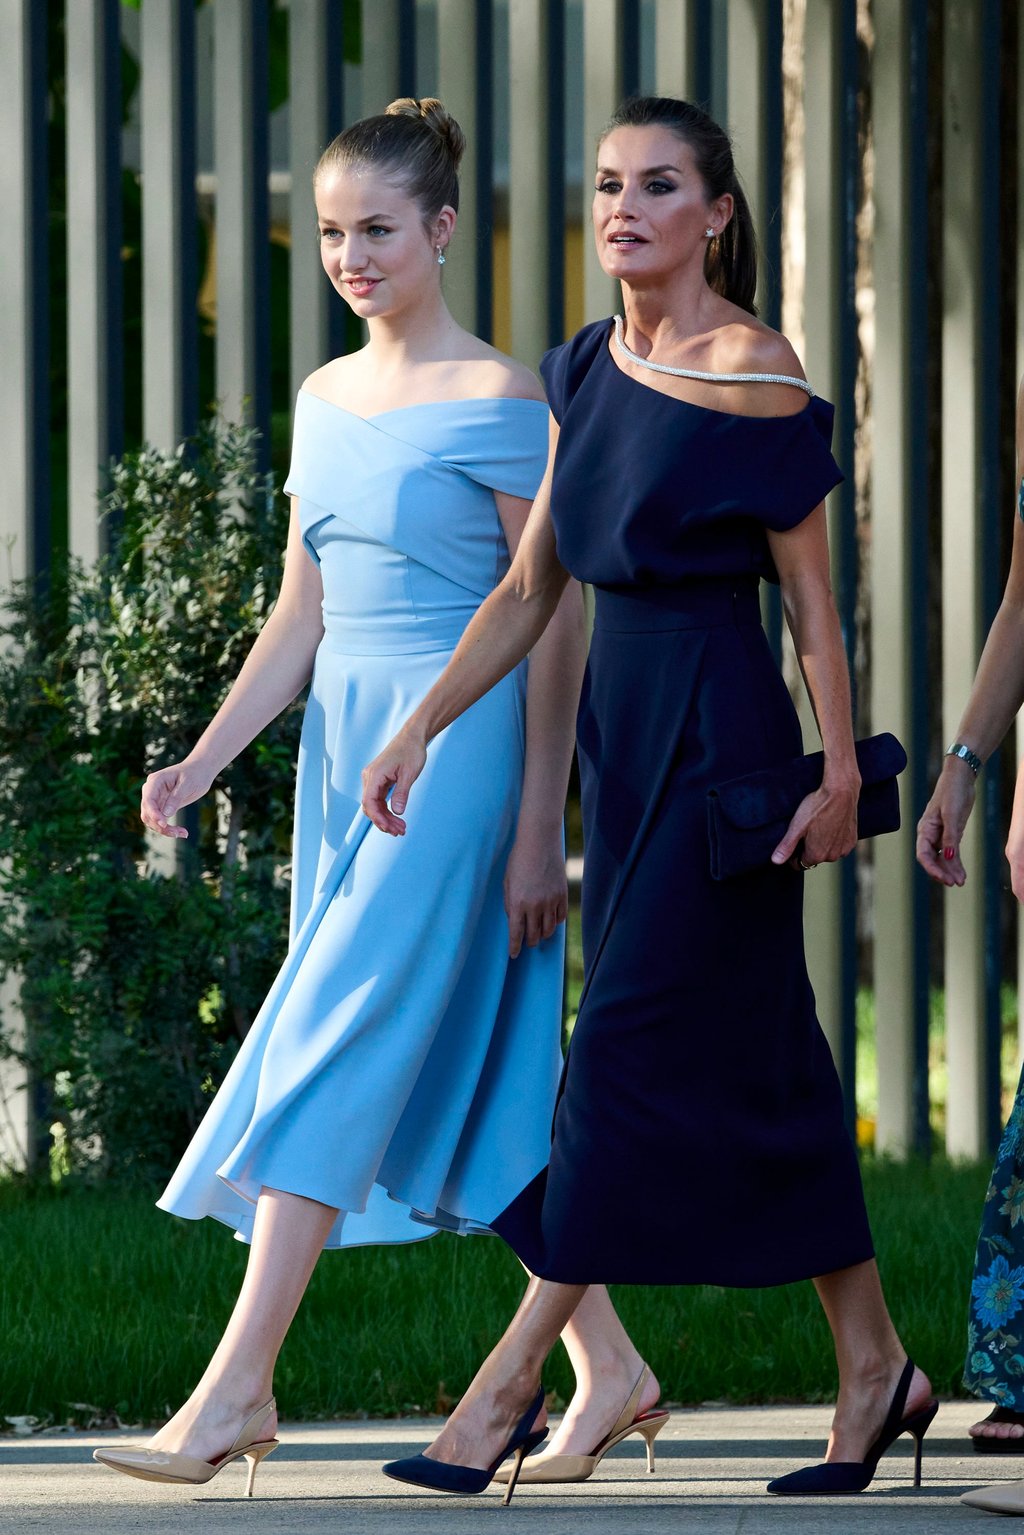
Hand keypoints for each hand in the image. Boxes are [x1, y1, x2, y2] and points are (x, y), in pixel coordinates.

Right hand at [140, 758, 212, 837]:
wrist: (200, 771)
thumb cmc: (195, 774)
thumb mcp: (188, 784)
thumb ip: (176, 798)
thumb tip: (165, 814)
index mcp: (155, 781)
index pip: (148, 800)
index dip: (154, 814)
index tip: (164, 824)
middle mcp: (151, 790)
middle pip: (147, 812)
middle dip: (160, 825)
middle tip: (177, 833)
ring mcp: (155, 799)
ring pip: (152, 819)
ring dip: (164, 829)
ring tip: (183, 833)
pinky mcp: (161, 806)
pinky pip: (160, 820)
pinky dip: (168, 828)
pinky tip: (182, 832)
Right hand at [361, 725, 426, 834]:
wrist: (412, 737)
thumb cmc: (411, 751)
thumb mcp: (409, 773)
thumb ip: (402, 793)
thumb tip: (397, 812)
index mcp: (374, 775)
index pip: (368, 802)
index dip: (377, 818)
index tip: (389, 828)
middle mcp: (370, 777)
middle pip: (371, 806)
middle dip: (384, 821)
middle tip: (400, 832)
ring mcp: (373, 779)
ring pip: (375, 805)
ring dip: (386, 818)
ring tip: (401, 829)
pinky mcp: (379, 781)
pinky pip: (379, 800)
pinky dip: (387, 810)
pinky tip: (397, 818)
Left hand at [503, 828, 567, 957]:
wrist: (539, 842)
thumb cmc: (518, 860)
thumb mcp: (508, 882)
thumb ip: (510, 903)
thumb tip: (515, 921)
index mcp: (518, 902)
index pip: (516, 933)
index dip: (514, 947)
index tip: (514, 955)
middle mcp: (535, 905)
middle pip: (534, 935)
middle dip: (529, 942)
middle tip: (527, 943)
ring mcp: (551, 901)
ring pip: (549, 930)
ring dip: (543, 935)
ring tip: (539, 934)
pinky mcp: (562, 895)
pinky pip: (560, 917)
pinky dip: (555, 923)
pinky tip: (551, 921)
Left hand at [771, 777, 858, 869]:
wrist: (841, 792)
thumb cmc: (817, 807)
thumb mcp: (797, 826)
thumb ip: (787, 846)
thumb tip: (775, 861)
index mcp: (816, 855)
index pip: (800, 864)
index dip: (794, 854)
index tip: (794, 840)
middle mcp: (832, 856)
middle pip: (814, 858)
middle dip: (808, 847)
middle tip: (806, 829)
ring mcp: (844, 849)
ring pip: (827, 852)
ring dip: (822, 843)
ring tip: (818, 825)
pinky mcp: (852, 841)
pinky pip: (839, 845)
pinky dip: (834, 839)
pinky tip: (831, 825)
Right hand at [916, 759, 975, 885]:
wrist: (960, 779)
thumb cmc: (951, 792)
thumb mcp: (951, 814)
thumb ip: (950, 836)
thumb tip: (948, 857)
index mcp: (924, 829)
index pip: (923, 854)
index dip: (931, 868)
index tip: (942, 878)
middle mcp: (930, 835)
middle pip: (932, 860)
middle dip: (941, 872)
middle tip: (953, 883)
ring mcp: (941, 835)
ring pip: (943, 859)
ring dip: (950, 870)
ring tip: (960, 882)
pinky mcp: (952, 834)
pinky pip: (952, 853)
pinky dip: (956, 864)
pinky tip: (962, 874)